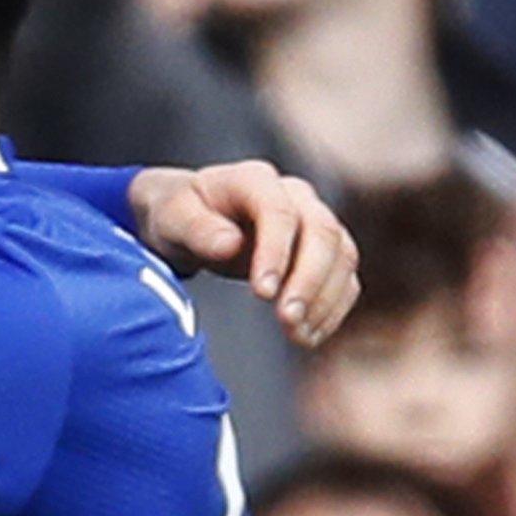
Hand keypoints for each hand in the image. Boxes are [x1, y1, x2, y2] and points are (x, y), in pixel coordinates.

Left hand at [130, 161, 359, 346]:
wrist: (188, 217)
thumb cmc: (177, 213)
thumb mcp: (172, 218)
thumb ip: (197, 229)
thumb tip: (230, 246)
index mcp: (253, 180)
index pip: (279, 212)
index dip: (277, 253)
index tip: (262, 293)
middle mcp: (294, 195)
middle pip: (322, 233)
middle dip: (309, 281)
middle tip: (287, 321)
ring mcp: (313, 220)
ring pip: (341, 256)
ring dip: (324, 300)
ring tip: (298, 336)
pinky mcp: (322, 250)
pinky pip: (343, 277)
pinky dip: (331, 309)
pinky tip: (308, 336)